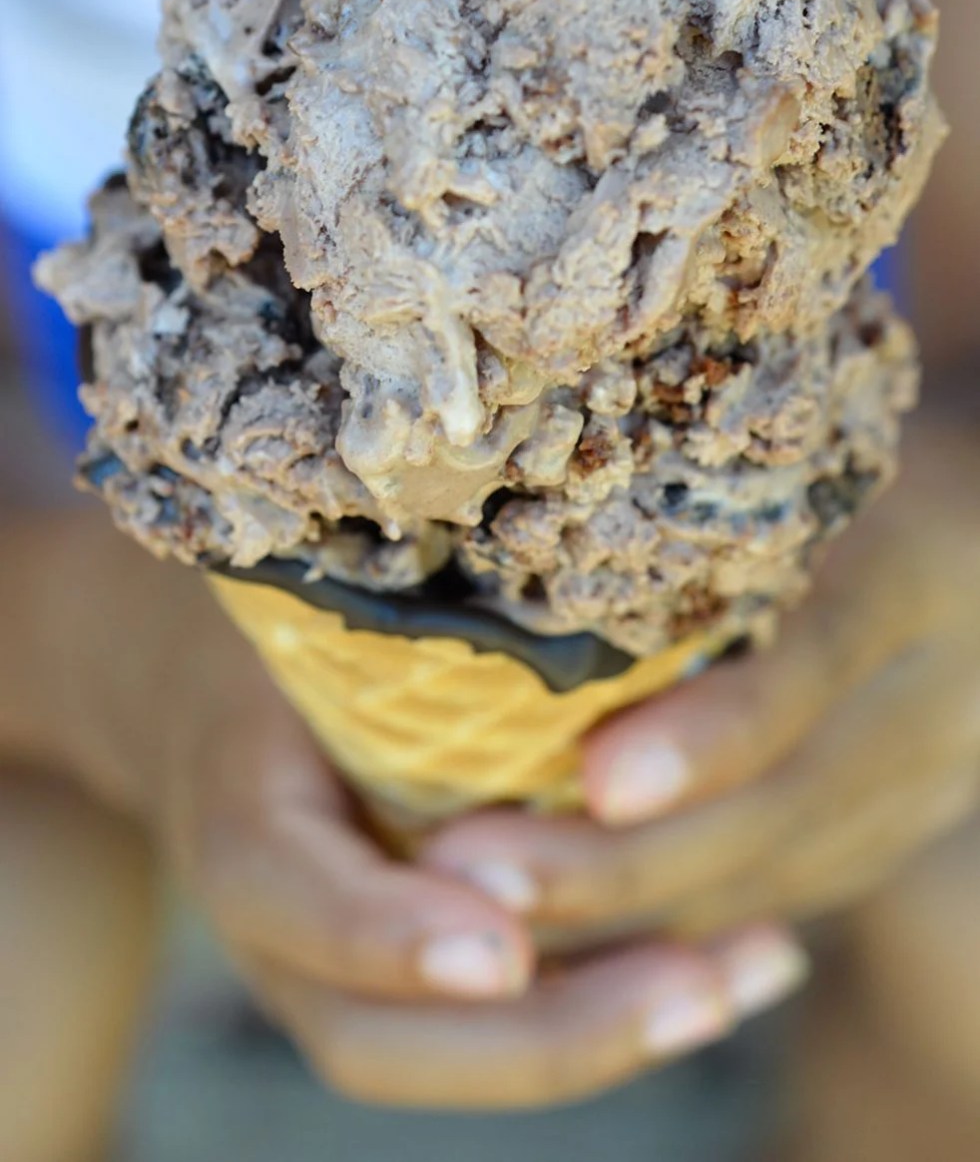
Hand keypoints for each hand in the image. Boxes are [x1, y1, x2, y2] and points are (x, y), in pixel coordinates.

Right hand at [1, 505, 806, 1109]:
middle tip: (698, 993)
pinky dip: (617, 998)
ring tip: (763, 970)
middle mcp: (278, 928)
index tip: (499, 951)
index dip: (385, 938)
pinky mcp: (404, 956)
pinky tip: (751, 950)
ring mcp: (332, 965)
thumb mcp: (297, 599)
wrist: (181, 676)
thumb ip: (389, 629)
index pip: (286, 902)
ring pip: (448, 1057)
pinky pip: (498, 1020)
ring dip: (609, 1035)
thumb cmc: (266, 616)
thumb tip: (565, 578)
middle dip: (548, 1038)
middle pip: (380, 1042)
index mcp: (236, 822)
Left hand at [424, 418, 979, 942]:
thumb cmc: (844, 461)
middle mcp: (936, 691)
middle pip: (785, 804)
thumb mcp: (801, 455)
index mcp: (911, 571)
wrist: (975, 538)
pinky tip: (559, 938)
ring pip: (775, 877)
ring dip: (626, 920)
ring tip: (477, 921)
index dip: (717, 732)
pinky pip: (781, 894)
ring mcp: (925, 777)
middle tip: (468, 871)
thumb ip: (702, 507)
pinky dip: (669, 929)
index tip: (595, 774)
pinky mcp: (891, 826)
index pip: (817, 660)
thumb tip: (511, 523)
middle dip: (624, 860)